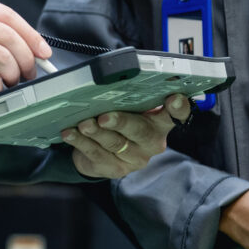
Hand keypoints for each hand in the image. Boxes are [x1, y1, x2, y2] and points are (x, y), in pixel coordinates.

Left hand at [58, 97, 187, 178]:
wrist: (103, 153)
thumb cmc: (119, 122)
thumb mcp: (129, 109)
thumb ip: (129, 98)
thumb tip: (111, 79)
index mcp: (160, 123)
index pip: (176, 116)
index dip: (178, 108)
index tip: (174, 98)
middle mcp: (152, 143)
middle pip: (140, 131)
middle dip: (121, 122)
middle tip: (104, 117)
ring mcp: (134, 158)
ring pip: (114, 143)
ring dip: (96, 132)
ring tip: (83, 123)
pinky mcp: (115, 169)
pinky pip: (96, 154)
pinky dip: (80, 141)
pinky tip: (70, 133)